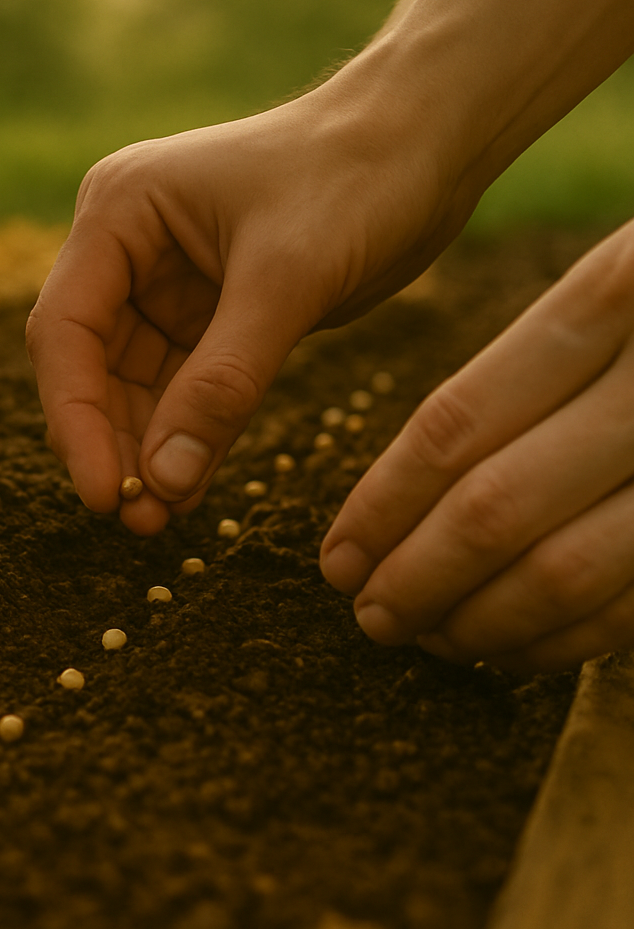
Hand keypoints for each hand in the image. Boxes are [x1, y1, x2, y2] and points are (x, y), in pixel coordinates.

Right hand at [26, 92, 467, 533]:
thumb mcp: (286, 281)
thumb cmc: (355, 177)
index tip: (102, 492)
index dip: (74, 416)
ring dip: (144, 451)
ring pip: (131, 386)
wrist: (428, 142)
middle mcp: (125, 247)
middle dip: (110, 442)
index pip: (64, 329)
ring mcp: (163, 283)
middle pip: (88, 364)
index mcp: (118, 212)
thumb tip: (162, 482)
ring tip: (160, 521)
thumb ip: (222, 383)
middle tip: (135, 520)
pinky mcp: (208, 314)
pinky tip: (190, 491)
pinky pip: (181, 389)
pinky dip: (185, 439)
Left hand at [322, 221, 633, 672]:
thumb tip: (396, 517)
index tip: (335, 560)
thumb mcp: (624, 293)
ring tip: (428, 638)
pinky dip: (563, 639)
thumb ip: (532, 382)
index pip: (456, 424)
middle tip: (369, 618)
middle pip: (494, 507)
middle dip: (415, 578)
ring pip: (565, 569)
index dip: (382, 505)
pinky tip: (512, 648)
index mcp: (616, 292)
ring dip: (480, 622)